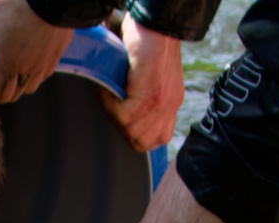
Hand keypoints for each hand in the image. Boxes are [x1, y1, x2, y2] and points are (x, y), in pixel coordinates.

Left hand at [0, 0, 70, 101]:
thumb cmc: (20, 1)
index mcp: (7, 64)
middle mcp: (28, 69)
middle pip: (16, 93)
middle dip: (5, 87)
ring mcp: (47, 61)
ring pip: (33, 83)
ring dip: (22, 78)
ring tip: (13, 59)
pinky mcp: (61, 49)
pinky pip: (48, 68)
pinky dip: (39, 65)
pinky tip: (33, 49)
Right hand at [101, 21, 182, 150]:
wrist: (156, 25)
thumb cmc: (149, 41)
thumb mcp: (153, 76)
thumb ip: (146, 96)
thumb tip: (124, 110)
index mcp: (172, 102)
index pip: (156, 139)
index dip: (136, 135)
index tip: (122, 120)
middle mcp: (170, 106)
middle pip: (141, 141)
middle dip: (121, 128)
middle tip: (110, 106)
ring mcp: (162, 104)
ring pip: (131, 131)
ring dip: (113, 115)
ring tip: (108, 96)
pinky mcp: (150, 97)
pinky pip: (123, 116)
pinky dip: (109, 104)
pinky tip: (106, 90)